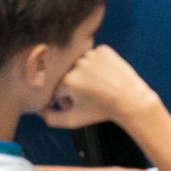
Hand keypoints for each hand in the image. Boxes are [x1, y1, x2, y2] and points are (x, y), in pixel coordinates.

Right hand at [44, 44, 160, 128]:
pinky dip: (95, 65)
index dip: (64, 100)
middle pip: (66, 76)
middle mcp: (77, 64)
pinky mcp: (103, 49)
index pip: (56, 90)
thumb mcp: (73, 120)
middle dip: (72, 87)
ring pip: (78, 65)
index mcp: (67, 80)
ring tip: (96, 86)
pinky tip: (103, 76)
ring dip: (83, 74)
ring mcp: (91, 54)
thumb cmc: (102, 110)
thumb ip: (51, 118)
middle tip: (87, 96)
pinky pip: (92, 56)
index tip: (75, 104)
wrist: (130, 99)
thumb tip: (41, 110)